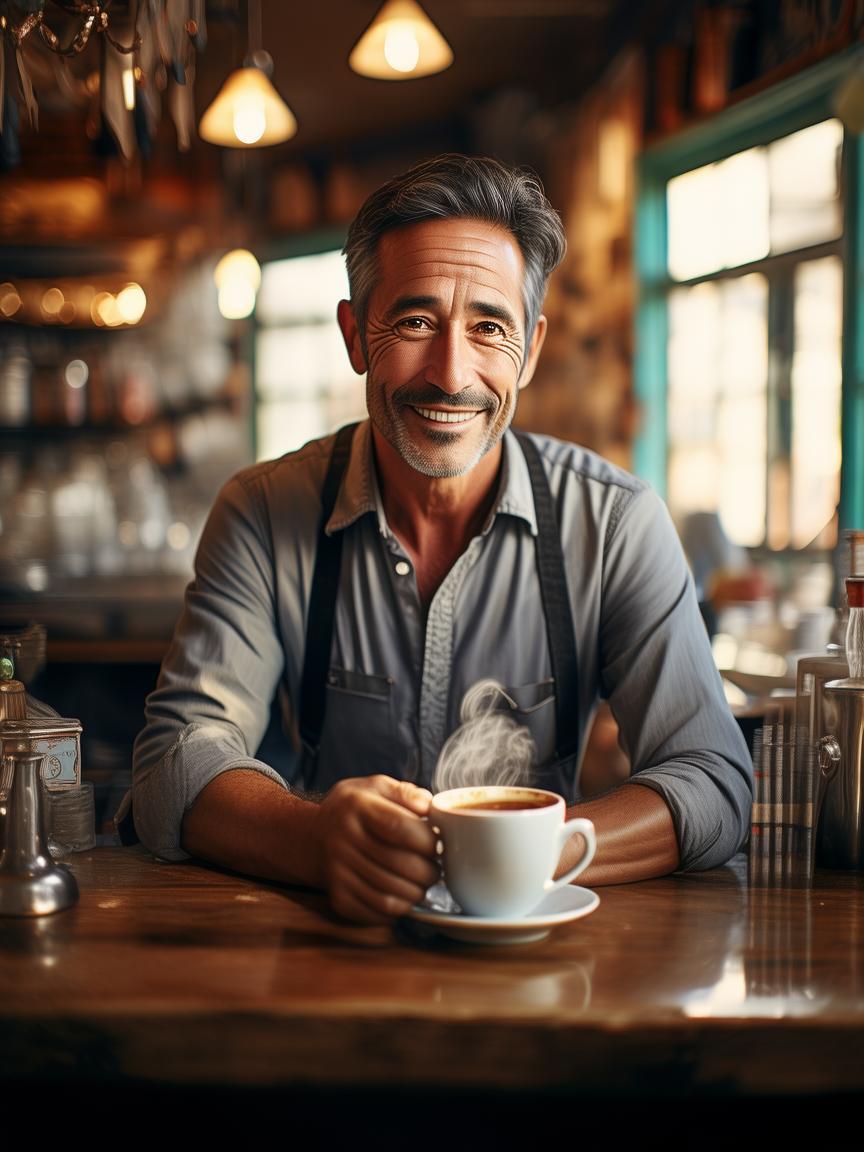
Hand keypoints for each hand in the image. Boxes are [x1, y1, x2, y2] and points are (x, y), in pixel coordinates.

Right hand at [313, 775, 438, 924]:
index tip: (438, 844)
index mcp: (356, 806)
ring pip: (389, 893)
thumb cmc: (354, 810)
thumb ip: (405, 792)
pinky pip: (376, 911)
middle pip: (398, 864)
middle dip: (428, 871)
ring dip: (416, 893)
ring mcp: (337, 871)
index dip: (427, 841)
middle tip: (436, 869)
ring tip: (423, 884)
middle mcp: (342, 838)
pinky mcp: (338, 896)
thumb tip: (429, 807)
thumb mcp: (375, 787)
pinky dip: (398, 909)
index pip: (400, 828)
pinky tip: (403, 897)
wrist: (312, 837)